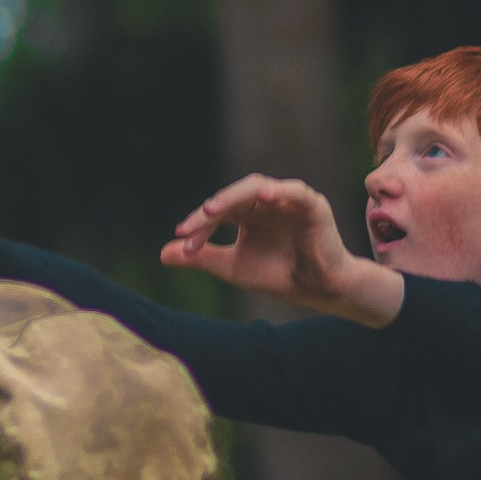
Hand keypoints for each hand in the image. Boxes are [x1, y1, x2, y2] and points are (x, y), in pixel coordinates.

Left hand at [160, 174, 400, 325]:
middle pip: (232, 198)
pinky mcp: (311, 203)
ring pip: (256, 188)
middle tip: (189, 227)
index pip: (218, 211)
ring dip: (234, 197)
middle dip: (209, 213)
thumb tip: (162, 254)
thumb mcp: (233, 267)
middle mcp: (265, 202)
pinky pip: (294, 191)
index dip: (199, 225)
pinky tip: (264, 196)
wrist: (318, 290)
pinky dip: (280, 191)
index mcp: (247, 213)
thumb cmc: (279, 275)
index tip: (182, 241)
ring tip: (213, 209)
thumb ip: (202, 257)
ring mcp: (287, 200)